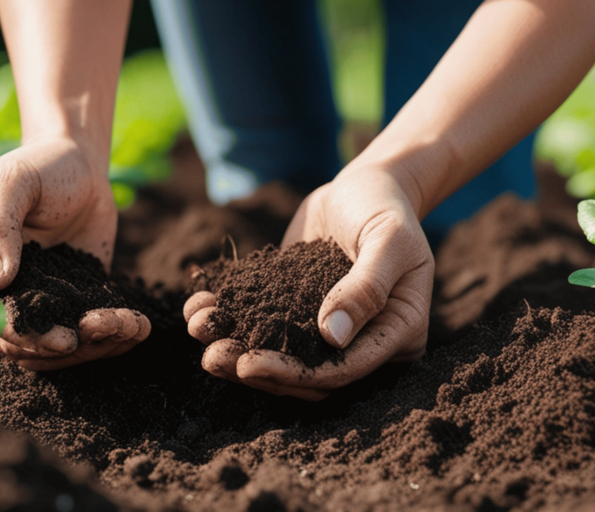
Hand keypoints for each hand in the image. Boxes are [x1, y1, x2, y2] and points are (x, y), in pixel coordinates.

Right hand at [0, 135, 149, 369]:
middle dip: (55, 346)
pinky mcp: (67, 300)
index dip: (12, 332)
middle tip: (97, 332)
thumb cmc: (39, 165)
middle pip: (13, 341)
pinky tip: (135, 326)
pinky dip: (108, 335)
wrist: (80, 165)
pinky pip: (80, 331)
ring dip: (88, 346)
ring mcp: (32, 298)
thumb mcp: (14, 183)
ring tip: (125, 327)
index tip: (56, 336)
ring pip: (48, 347)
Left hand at [185, 168, 432, 399]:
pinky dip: (230, 318)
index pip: (343, 370)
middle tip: (212, 357)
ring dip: (234, 348)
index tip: (249, 364)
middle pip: (306, 375)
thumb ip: (366, 286)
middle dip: (256, 369)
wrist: (369, 186)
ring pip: (279, 354)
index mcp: (396, 336)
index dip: (295, 374)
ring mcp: (326, 329)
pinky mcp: (296, 309)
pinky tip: (198, 307)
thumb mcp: (388, 241)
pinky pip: (264, 323)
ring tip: (198, 329)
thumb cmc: (388, 210)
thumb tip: (332, 335)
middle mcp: (361, 342)